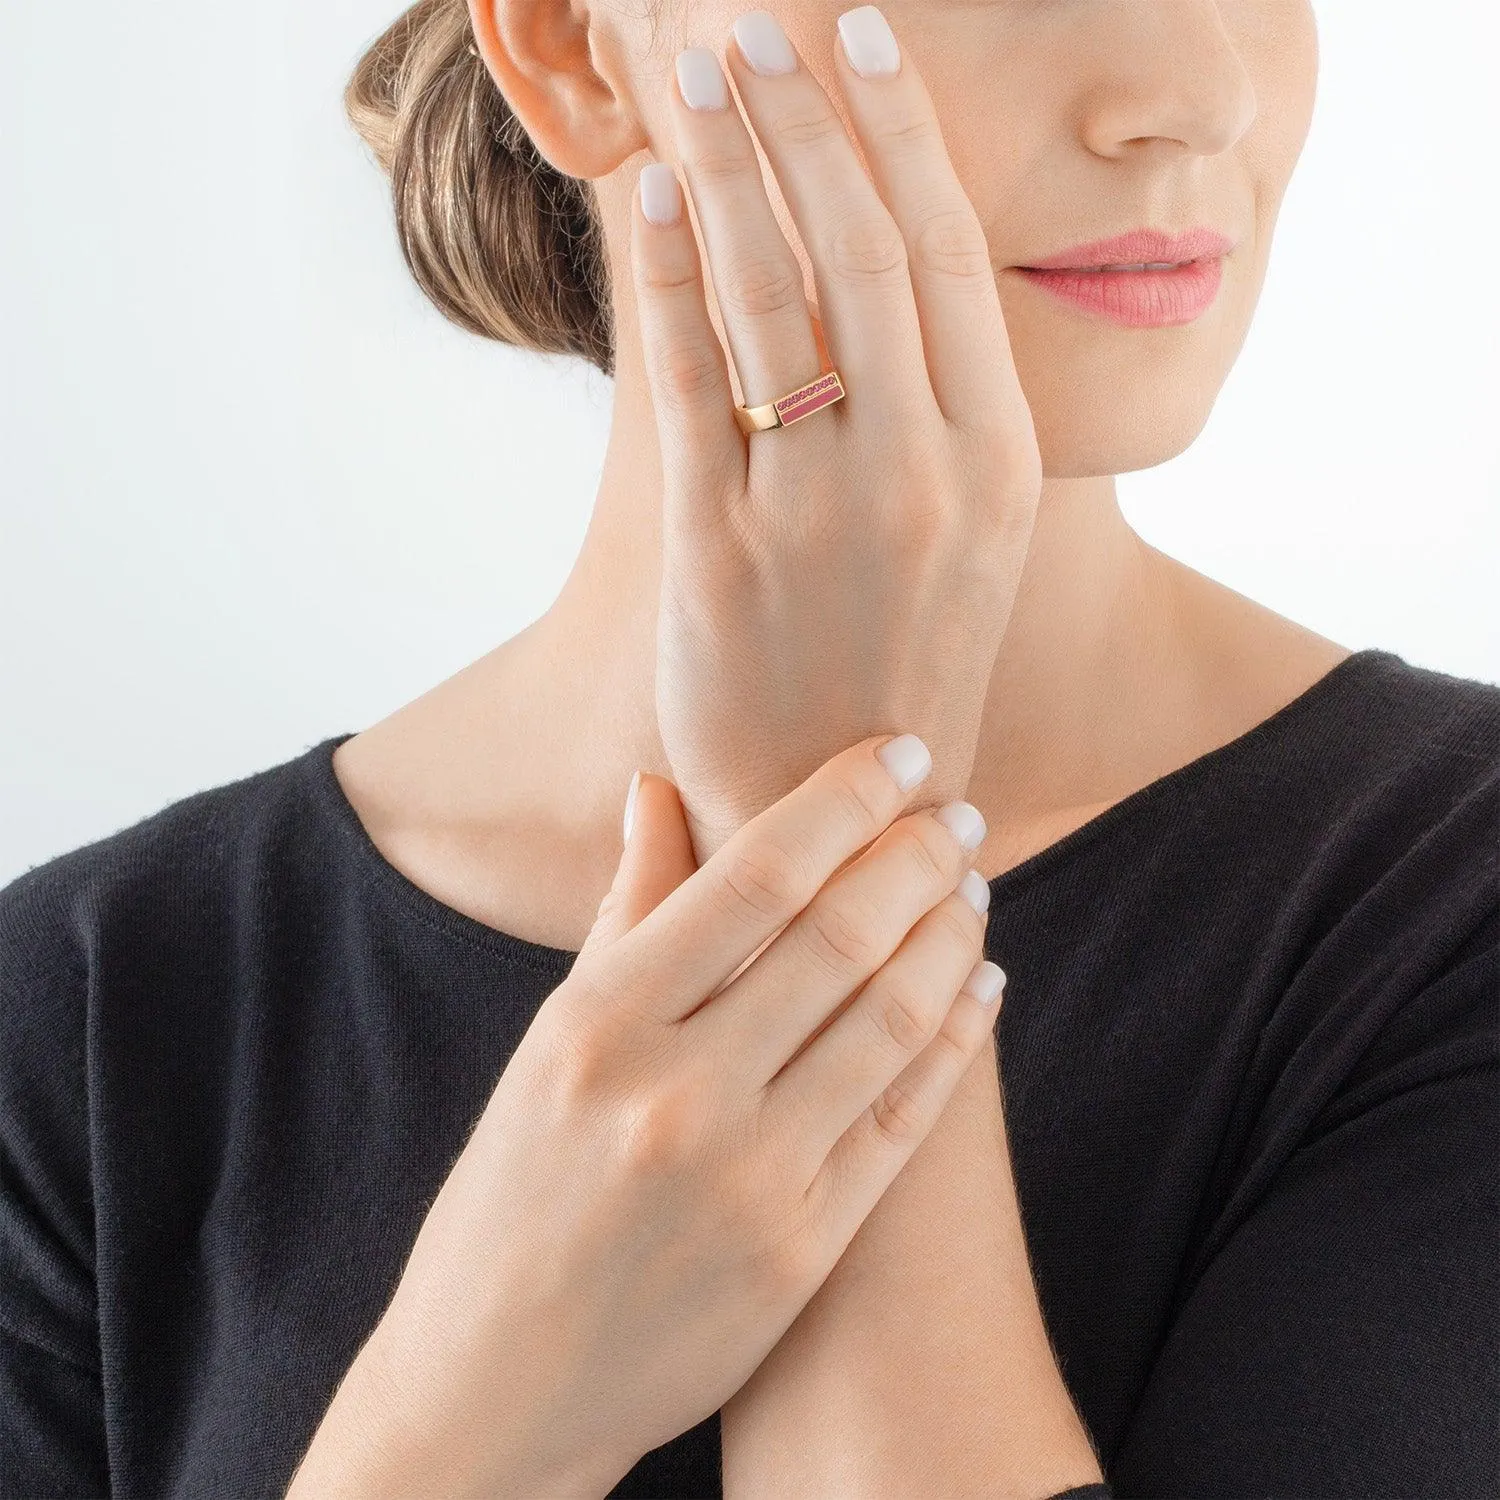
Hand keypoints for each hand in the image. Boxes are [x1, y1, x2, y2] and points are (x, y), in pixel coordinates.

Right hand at [287, 734, 1004, 1498]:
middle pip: (841, 936)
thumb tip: (658, 785)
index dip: (845, 801)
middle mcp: (676, 1094)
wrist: (502, 1387)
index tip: (903, 754)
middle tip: (962, 814)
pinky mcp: (802, 1250)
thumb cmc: (515, 1195)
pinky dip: (955, 1038)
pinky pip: (906, 1117)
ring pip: (890, 1018)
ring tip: (971, 890)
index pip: (755, 876)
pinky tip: (979, 987)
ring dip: (950, 936)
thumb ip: (621, 912)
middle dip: (920, 856)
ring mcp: (749, 1179)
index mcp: (598, 1025)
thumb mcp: (550, 1043)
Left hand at [634, 8, 1041, 862]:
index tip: (863, 41)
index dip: (902, 136)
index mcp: (1002, 463)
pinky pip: (689, 387)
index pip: (947, 257)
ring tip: (690, 79)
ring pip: (770, 297)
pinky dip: (663, 282)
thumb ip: (948, 416)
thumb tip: (890, 286)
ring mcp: (820, 514)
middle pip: (859, 249)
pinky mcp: (721, 554)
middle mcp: (925, 474)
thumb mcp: (971, 543)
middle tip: (753, 27)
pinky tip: (643, 203)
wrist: (843, 820)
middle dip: (802, 121)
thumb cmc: (903, 673)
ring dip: (725, 170)